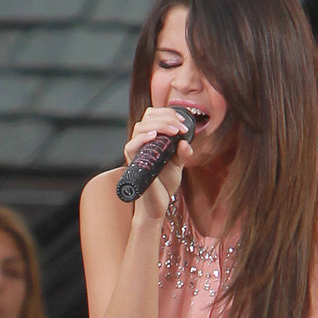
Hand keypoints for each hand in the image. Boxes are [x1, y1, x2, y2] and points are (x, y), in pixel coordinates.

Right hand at [121, 104, 197, 219]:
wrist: (158, 203)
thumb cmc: (164, 183)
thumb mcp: (178, 164)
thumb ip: (183, 152)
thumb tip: (185, 142)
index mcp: (151, 138)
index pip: (154, 115)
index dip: (168, 114)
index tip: (183, 123)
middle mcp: (141, 141)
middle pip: (148, 117)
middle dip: (167, 118)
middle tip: (181, 128)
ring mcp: (136, 151)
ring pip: (141, 127)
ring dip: (160, 125)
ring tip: (175, 132)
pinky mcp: (133, 161)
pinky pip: (132, 145)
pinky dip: (143, 138)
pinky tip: (155, 136)